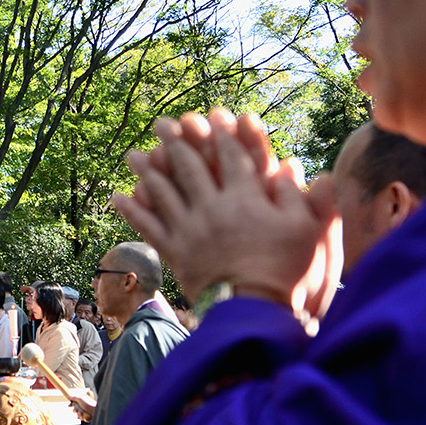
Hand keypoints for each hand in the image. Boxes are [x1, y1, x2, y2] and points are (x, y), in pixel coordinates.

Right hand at [66, 390, 96, 421]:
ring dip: (78, 414)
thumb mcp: (80, 398)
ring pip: (78, 415)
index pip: (74, 403)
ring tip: (81, 413)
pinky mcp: (86, 417)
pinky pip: (81, 418)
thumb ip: (74, 397)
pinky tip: (84, 416)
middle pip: (75, 410)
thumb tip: (70, 396)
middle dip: (75, 410)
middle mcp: (83, 407)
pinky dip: (82, 417)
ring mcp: (85, 412)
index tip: (69, 406)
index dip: (71, 404)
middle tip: (77, 410)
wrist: (95, 410)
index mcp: (82, 402)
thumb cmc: (89, 403)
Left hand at [112, 112, 338, 318]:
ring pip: (163, 191)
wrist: (253, 311)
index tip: (213, 113)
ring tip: (134, 154)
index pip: (231, 156)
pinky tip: (118, 196)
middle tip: (162, 123)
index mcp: (245, 198)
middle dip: (176, 141)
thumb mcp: (307, 231)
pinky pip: (149, 227)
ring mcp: (190, 230)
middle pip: (190, 166)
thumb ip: (299, 196)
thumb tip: (291, 164)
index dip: (222, 132)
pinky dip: (132, 211)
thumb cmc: (286, 271)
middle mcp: (212, 207)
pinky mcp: (176, 253)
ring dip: (147, 170)